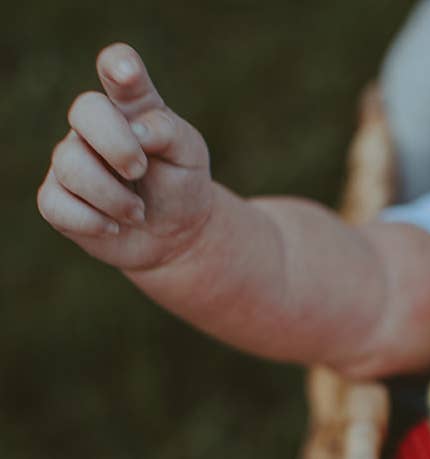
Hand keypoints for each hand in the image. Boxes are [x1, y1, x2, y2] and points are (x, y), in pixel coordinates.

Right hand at [37, 43, 213, 272]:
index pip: (118, 69)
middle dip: (117, 145)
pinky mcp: (58, 198)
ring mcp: (72, 160)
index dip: (119, 66)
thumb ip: (168, 132)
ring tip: (139, 213)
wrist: (176, 237)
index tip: (128, 73)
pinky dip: (91, 222)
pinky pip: (56, 204)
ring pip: (70, 164)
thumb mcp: (189, 157)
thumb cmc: (181, 187)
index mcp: (132, 107)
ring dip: (113, 198)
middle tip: (140, 171)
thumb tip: (137, 130)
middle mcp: (95, 127)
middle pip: (85, 111)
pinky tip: (114, 227)